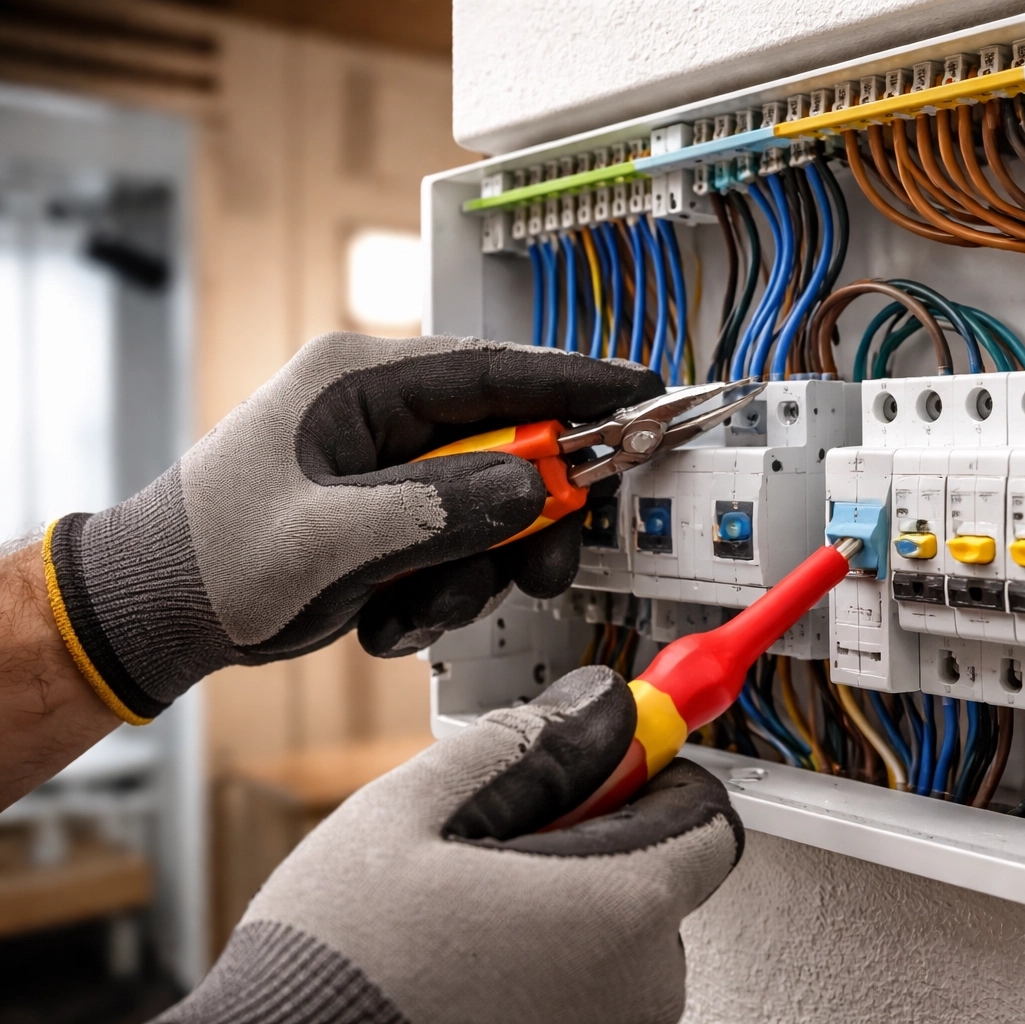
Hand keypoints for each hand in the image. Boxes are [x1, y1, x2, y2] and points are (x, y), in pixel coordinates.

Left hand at [43, 332, 662, 722]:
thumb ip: (437, 511)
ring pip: (492, 508)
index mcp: (359, 382)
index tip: (641, 395)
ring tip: (412, 611)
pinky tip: (388, 614)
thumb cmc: (207, 563)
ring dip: (472, 573)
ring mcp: (389, 467)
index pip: (497, 367)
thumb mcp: (327, 540)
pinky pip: (460, 545)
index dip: (579, 383)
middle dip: (527, 518)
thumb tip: (530, 489)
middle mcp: (382, 416)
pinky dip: (442, 592)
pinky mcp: (392, 515)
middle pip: (509, 446)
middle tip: (540, 567)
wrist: (154, 616)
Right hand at [157, 667, 742, 1023]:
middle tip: (491, 845)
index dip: (649, 774)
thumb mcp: (410, 816)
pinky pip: (581, 998)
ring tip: (458, 918)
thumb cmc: (334, 972)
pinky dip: (539, 973)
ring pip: (613, 945)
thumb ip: (521, 747)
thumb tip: (597, 707)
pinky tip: (459, 969)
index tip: (603, 761)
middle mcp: (637, 993)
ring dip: (557, 917)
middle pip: (655, 881)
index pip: (703, 818)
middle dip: (587, 847)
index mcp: (618, 913)